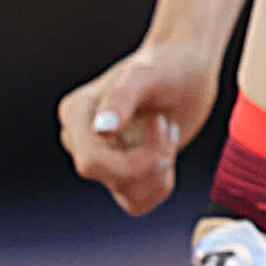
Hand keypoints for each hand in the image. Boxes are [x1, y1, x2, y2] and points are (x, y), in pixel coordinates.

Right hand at [58, 40, 219, 215]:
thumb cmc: (168, 65)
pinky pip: (138, 201)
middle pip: (110, 178)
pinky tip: (166, 149)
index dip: (133, 160)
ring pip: (128, 195)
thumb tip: (101, 128)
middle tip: (169, 124)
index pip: (92, 163)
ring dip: (159, 171)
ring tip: (167, 133)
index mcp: (77, 113)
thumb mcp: (146, 75)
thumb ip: (122, 97)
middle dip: (151, 160)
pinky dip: (161, 181)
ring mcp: (102, 157)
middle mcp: (81, 138)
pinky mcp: (123, 171)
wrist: (188, 67)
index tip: (165, 124)